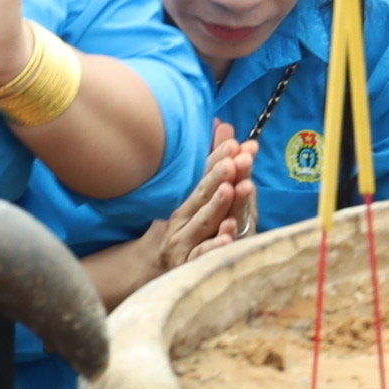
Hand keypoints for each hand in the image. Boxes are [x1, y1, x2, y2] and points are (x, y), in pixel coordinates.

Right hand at [158, 125, 257, 272]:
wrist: (151, 265)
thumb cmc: (178, 223)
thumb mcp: (189, 191)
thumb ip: (209, 159)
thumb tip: (224, 124)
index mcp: (182, 197)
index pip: (200, 175)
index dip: (217, 158)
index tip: (234, 144)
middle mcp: (180, 217)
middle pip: (200, 194)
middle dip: (219, 176)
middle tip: (236, 160)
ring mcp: (184, 242)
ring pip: (203, 221)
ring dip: (218, 205)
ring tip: (234, 189)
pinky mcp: (188, 265)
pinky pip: (203, 255)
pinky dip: (214, 246)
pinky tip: (228, 236)